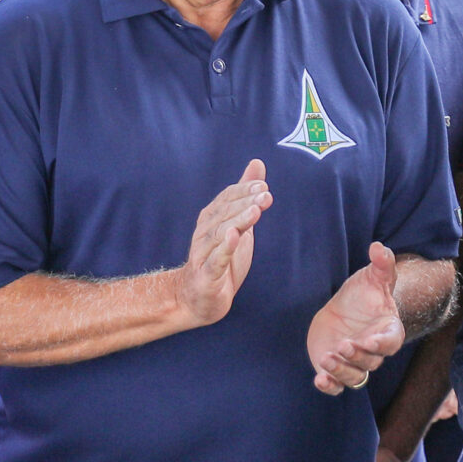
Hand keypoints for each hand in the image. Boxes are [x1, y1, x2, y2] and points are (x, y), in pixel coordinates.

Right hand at [178, 161, 272, 326]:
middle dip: (246, 203)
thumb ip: (245, 195)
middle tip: (266, 195)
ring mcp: (203, 254)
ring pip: (221, 234)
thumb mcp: (238, 223)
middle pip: (225, 214)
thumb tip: (257, 163)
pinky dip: (225, 248)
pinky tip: (235, 238)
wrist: (196, 298)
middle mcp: (204, 233)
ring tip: (255, 211)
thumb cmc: (219, 258)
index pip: (227, 199)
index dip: (244, 191)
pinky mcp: (206, 275)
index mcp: (212, 219)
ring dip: (239, 221)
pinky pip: (215, 260)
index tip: (263, 186)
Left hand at [308, 241, 406, 393]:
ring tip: (326, 358)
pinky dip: (329, 386)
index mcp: (388, 331)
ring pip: (354, 377)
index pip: (390, 342)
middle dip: (357, 357)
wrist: (344, 308)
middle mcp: (373, 351)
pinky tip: (319, 380)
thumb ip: (381, 264)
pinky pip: (337, 386)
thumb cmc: (364, 294)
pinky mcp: (336, 369)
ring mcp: (355, 363)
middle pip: (371, 363)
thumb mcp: (373, 277)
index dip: (380, 344)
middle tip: (342, 345)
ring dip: (341, 371)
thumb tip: (378, 247)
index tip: (368, 340)